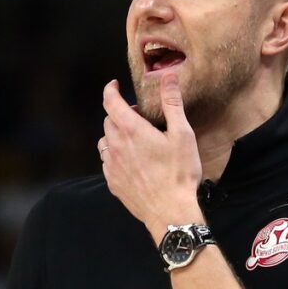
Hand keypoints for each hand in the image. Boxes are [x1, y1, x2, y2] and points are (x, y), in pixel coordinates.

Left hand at [99, 74, 203, 242]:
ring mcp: (111, 166)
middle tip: (138, 116)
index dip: (110, 89)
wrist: (170, 212)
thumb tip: (168, 77)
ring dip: (115, 135)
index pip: (111, 102)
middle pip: (108, 121)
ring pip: (104, 142)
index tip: (114, 85)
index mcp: (131, 130)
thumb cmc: (179, 174)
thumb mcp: (182, 135)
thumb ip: (172, 103)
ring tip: (132, 139)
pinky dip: (115, 155)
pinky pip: (106, 162)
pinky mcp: (112, 182)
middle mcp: (116, 146)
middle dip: (119, 113)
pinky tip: (130, 161)